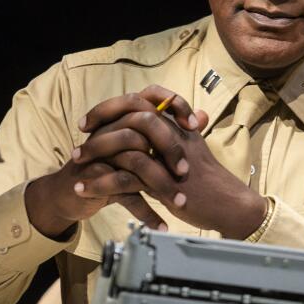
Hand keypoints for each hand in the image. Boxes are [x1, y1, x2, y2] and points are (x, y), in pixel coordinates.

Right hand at [23, 87, 203, 238]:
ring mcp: (101, 154)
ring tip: (180, 204)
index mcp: (122, 118)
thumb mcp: (139, 149)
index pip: (149, 97)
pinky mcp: (95, 179)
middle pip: (145, 130)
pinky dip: (145, 212)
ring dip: (161, 187)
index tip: (194, 126)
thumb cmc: (108, 168)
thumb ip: (172, 132)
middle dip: (171, 152)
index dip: (174, 106)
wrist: (68, 193)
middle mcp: (110, 130)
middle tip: (186, 173)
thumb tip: (203, 116)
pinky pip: (124, 193)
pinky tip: (161, 225)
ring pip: (137, 164)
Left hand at [77, 87, 268, 239]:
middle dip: (98, 123)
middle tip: (79, 139)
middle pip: (129, 113)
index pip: (140, 99)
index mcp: (176, 123)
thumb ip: (186, 130)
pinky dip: (100, 183)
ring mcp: (166, 155)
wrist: (227, 204)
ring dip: (94, 154)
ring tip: (75, 165)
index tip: (90, 121)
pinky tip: (84, 189)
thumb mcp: (196, 148)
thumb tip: (191, 114)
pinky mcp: (162, 181)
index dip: (111, 106)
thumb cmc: (210, 179)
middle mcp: (171, 132)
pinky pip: (124, 178)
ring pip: (123, 144)